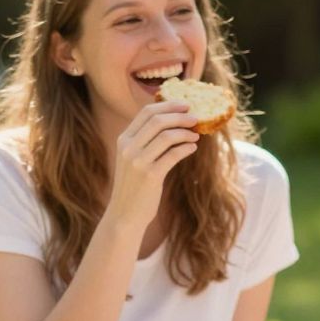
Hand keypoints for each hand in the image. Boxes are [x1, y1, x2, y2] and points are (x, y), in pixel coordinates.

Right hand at [109, 100, 201, 225]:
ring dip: (185, 132)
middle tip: (195, 117)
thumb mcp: (133, 160)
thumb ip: (145, 142)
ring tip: (196, 134)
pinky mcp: (150, 176)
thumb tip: (173, 124)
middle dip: (179, 116)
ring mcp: (138, 161)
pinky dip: (186, 148)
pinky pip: (173, 155)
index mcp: (123, 140)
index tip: (184, 105)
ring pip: (166, 136)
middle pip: (157, 120)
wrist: (125, 215)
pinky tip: (192, 147)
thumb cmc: (134, 187)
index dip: (167, 105)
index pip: (146, 113)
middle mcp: (128, 148)